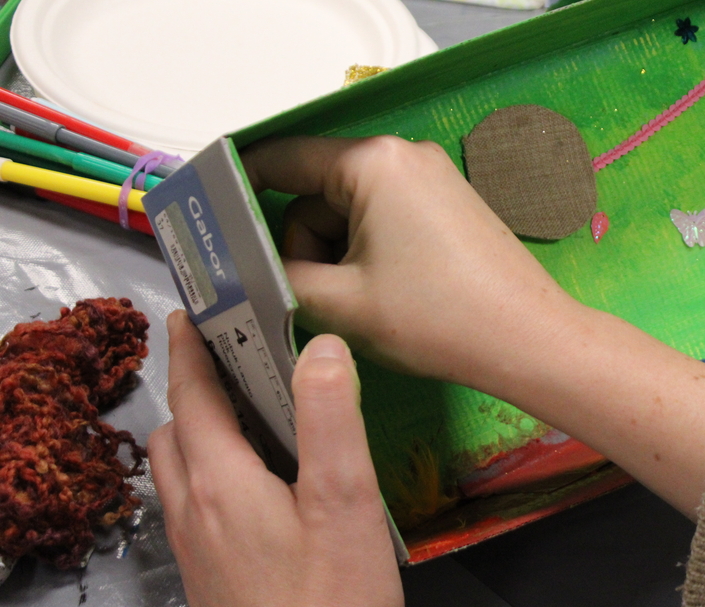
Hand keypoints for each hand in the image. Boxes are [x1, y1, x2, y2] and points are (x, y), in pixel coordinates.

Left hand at [148, 311, 402, 606]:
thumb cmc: (332, 598)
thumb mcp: (344, 501)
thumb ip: (330, 418)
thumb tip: (321, 345)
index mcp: (221, 483)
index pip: (192, 396)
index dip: (192, 348)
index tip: (194, 309)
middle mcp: (195, 514)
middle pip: (176, 432)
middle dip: (194, 387)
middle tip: (234, 356)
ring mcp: (199, 552)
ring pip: (180, 473)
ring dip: (199, 432)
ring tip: (249, 415)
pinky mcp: (213, 579)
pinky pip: (195, 507)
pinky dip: (211, 473)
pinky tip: (260, 486)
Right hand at [242, 136, 581, 384]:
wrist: (527, 339)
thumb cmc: (436, 317)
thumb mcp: (339, 303)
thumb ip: (278, 277)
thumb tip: (244, 269)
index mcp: (372, 162)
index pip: (283, 159)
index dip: (238, 186)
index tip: (207, 215)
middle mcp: (402, 155)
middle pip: (316, 191)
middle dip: (301, 244)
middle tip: (303, 297)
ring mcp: (430, 178)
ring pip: (348, 211)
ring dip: (334, 255)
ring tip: (353, 306)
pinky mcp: (447, 205)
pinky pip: (382, 218)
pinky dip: (365, 253)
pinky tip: (377, 296)